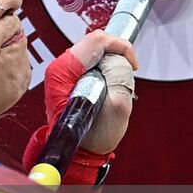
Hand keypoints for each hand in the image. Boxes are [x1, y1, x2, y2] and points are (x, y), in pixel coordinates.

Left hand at [66, 31, 138, 154]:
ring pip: (97, 52)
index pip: (96, 40)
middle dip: (116, 58)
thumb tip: (122, 62)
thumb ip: (119, 79)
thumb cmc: (91, 137)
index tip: (132, 63)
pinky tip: (107, 89)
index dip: (121, 47)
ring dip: (111, 67)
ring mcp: (63, 71)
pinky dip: (106, 72)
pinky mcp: (70, 76)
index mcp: (63, 72)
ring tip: (113, 90)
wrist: (79, 152)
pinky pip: (94, 62)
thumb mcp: (115, 110)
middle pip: (96, 43)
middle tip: (123, 81)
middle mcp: (60, 68)